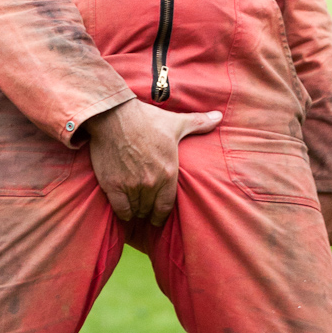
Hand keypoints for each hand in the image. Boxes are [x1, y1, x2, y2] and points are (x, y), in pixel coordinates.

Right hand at [85, 100, 221, 226]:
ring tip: (135, 208)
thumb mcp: (176, 122)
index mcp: (168, 172)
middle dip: (148, 210)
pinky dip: (123, 212)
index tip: (158, 217)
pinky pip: (121, 210)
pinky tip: (123, 208)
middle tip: (145, 210)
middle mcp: (151, 183)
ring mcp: (131, 185)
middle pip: (150, 209)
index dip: (162, 214)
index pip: (167, 206)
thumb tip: (219, 117)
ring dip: (136, 210)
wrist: (114, 115)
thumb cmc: (146, 119)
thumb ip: (199, 123)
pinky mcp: (112, 185)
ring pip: (136, 210)